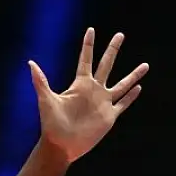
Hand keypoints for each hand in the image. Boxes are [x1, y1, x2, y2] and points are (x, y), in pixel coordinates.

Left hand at [30, 28, 148, 163]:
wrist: (61, 145)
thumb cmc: (51, 124)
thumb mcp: (46, 100)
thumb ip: (41, 81)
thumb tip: (30, 63)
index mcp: (79, 84)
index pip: (86, 59)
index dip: (88, 45)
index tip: (91, 30)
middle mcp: (93, 90)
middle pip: (107, 65)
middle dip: (113, 50)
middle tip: (120, 35)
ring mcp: (103, 103)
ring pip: (122, 85)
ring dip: (133, 75)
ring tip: (145, 65)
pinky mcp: (109, 117)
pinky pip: (123, 104)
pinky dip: (131, 97)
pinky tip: (139, 88)